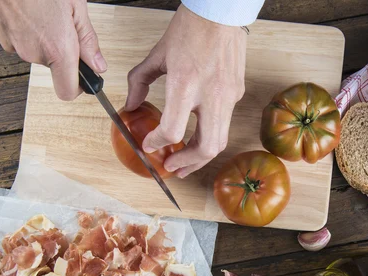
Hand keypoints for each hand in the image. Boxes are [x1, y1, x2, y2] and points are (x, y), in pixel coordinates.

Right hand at [0, 0, 106, 99]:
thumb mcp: (76, 6)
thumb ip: (88, 39)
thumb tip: (98, 65)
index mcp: (56, 48)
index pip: (67, 91)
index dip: (78, 86)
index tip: (84, 75)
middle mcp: (32, 52)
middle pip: (53, 66)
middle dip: (61, 50)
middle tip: (63, 24)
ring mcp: (11, 44)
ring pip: (34, 51)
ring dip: (42, 38)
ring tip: (43, 11)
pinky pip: (17, 40)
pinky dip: (24, 29)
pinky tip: (27, 10)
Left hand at [126, 5, 246, 177]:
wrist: (221, 11)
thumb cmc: (190, 27)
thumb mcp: (158, 55)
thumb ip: (140, 82)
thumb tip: (131, 105)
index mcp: (186, 84)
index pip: (172, 130)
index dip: (159, 143)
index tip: (151, 145)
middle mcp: (210, 94)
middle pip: (206, 148)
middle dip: (188, 164)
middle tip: (173, 168)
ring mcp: (228, 96)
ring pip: (220, 140)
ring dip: (201, 156)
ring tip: (186, 160)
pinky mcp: (236, 93)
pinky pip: (224, 121)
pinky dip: (210, 134)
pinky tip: (198, 132)